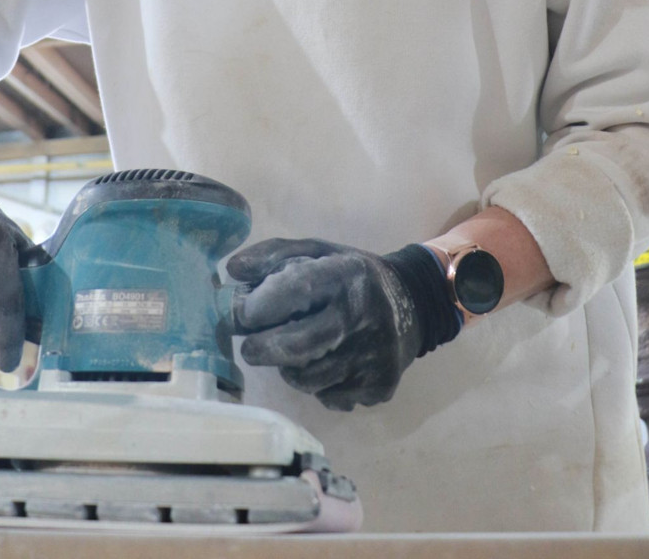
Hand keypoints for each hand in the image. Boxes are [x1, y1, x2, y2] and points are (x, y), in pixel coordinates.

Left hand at [228, 237, 425, 410]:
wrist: (415, 304)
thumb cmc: (354, 276)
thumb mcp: (320, 252)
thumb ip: (274, 255)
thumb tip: (232, 270)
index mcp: (346, 275)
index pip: (296, 289)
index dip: (260, 305)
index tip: (241, 315)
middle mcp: (362, 316)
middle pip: (297, 347)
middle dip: (262, 350)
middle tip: (251, 348)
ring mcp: (373, 356)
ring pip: (308, 379)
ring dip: (289, 368)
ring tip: (294, 351)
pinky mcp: (380, 387)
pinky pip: (329, 396)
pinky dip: (317, 384)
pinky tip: (326, 364)